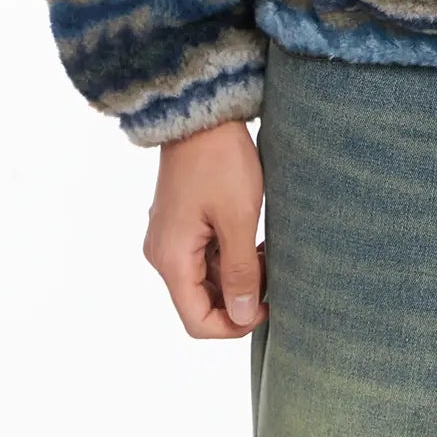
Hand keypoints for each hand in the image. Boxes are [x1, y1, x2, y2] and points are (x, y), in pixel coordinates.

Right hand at [142, 118, 267, 337]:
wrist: (202, 112)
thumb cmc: (220, 162)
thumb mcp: (239, 219)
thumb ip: (241, 272)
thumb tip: (244, 317)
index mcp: (171, 259)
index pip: (197, 320)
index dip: (233, 324)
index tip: (267, 306)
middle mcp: (163, 253)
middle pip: (200, 301)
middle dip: (238, 296)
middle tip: (273, 274)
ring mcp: (170, 236)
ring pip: (204, 278)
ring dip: (236, 274)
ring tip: (268, 252)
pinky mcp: (180, 221)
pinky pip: (203, 255)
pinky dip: (229, 255)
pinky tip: (254, 239)